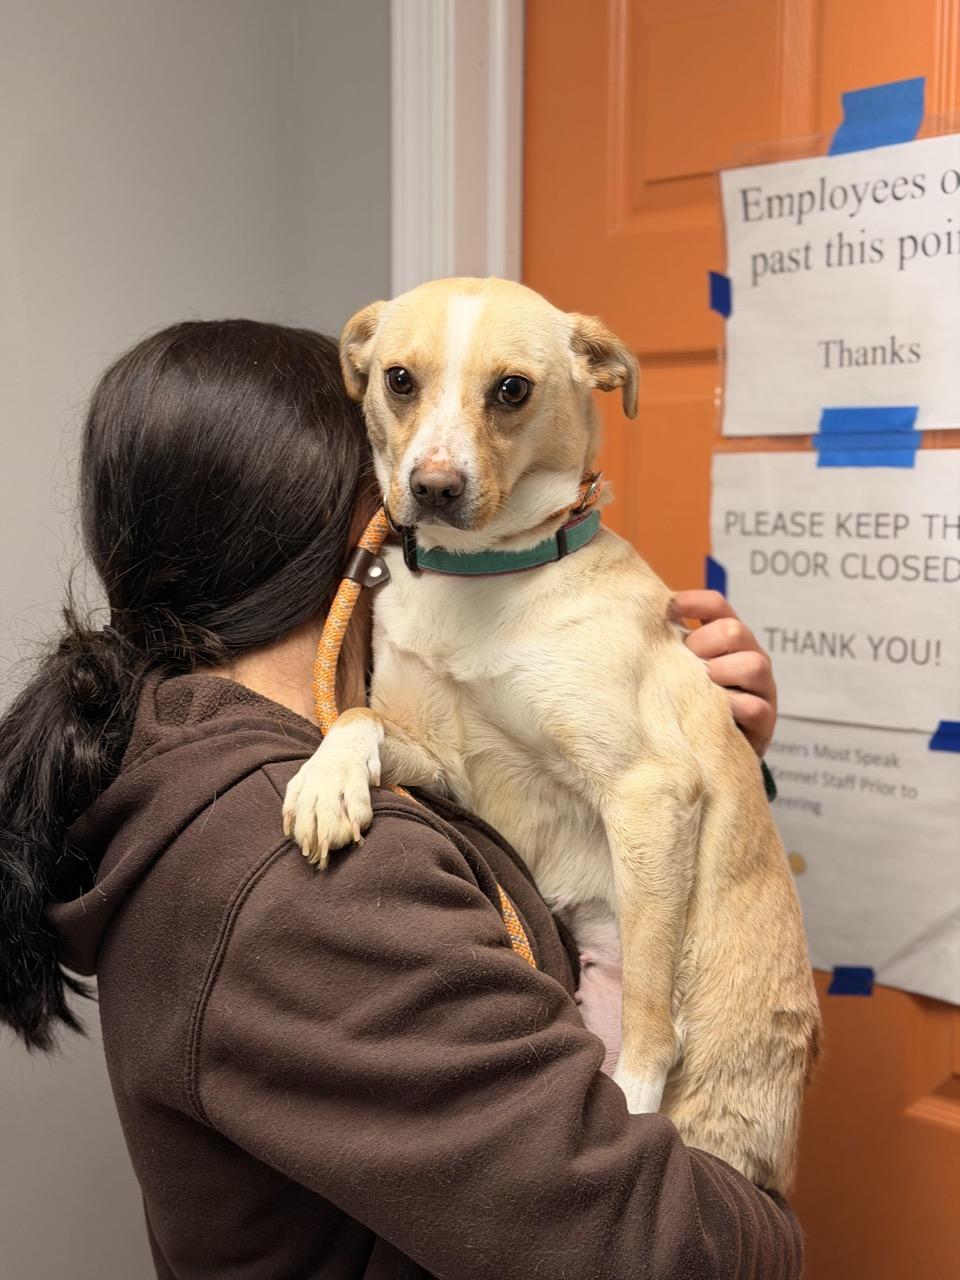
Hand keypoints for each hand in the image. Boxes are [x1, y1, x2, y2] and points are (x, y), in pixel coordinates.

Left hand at [670, 590, 776, 755]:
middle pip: (733, 630)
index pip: (716, 605)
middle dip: (702, 644)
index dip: (692, 602)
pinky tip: (712, 711)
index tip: (666, 610)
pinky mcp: (765, 720)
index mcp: (728, 639)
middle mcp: (750, 656)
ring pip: (752, 664)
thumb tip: (635, 621)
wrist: (710, 751)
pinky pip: (755, 707)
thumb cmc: (692, 701)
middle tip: (682, 664)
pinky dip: (731, 707)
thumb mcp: (682, 668)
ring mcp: (762, 688)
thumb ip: (670, 645)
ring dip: (719, 673)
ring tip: (698, 688)